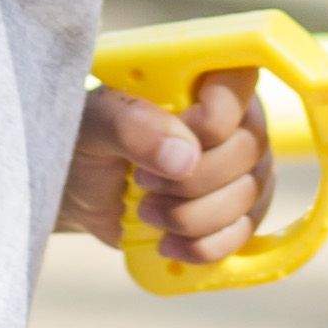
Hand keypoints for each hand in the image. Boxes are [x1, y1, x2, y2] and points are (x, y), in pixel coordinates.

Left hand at [55, 68, 270, 264]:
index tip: (171, 142)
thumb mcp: (93, 124)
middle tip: (142, 183)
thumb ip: (131, 126)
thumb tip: (184, 158)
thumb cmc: (87, 141)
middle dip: (190, 181)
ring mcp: (242, 168)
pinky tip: (167, 243)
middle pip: (247, 150)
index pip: (239, 83)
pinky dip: (202, 247)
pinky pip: (241, 235)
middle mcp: (234, 119)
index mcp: (201, 80)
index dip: (214, 119)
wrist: (81, 191)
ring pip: (247, 197)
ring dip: (191, 217)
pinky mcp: (236, 212)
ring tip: (146, 212)